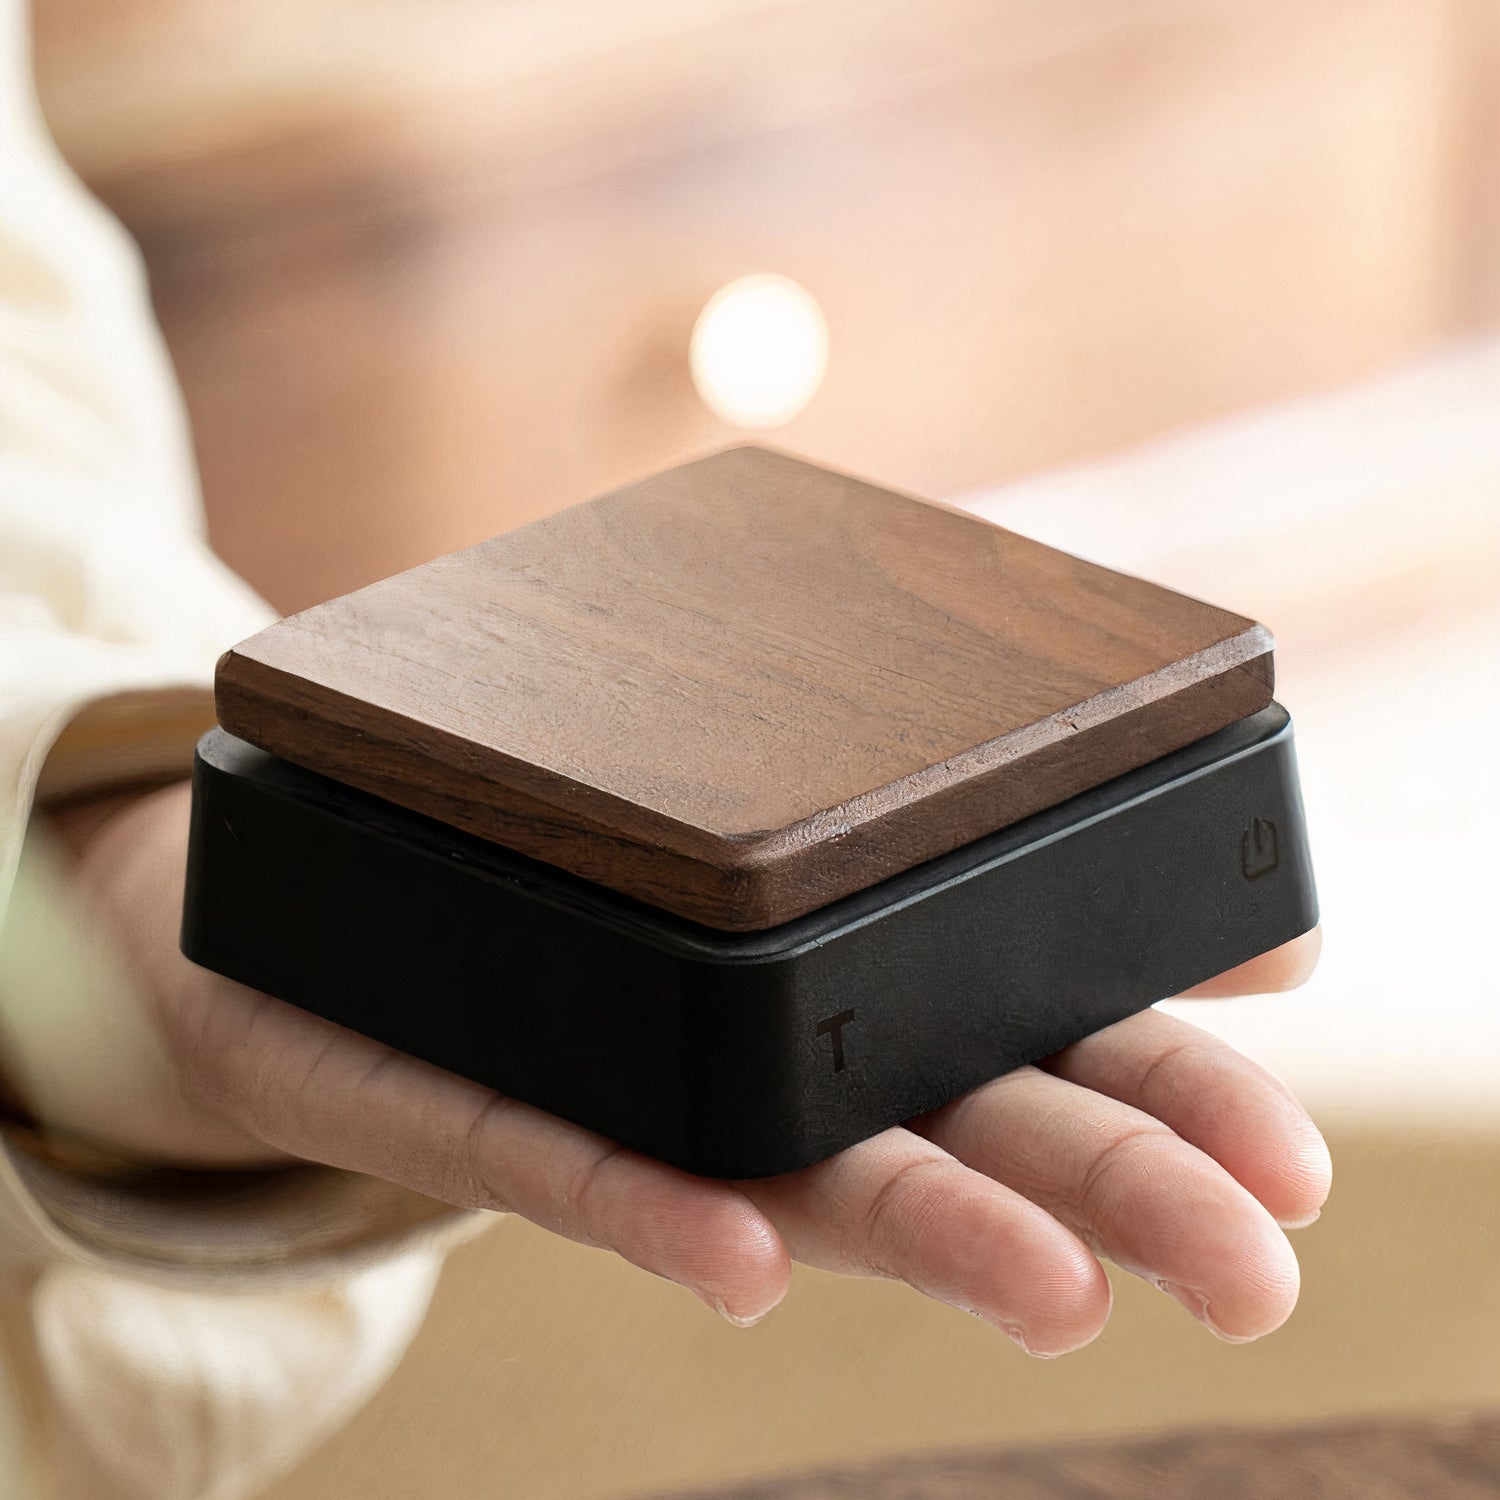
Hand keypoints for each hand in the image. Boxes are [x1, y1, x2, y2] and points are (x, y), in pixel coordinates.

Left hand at [62, 780, 1327, 1356]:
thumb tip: (1044, 698)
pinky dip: (650, 1203)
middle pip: (958, 1121)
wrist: (275, 895)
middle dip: (1115, 1183)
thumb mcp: (711, 766)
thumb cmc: (531, 832)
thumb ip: (856, 765)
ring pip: (800, 1177)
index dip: (1162, 1046)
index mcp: (834, 978)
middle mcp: (759, 1060)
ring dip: (934, 1232)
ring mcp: (627, 1097)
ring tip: (1066, 1288)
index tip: (1293, 1077)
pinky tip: (741, 1248)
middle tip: (1259, 1256)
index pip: (1027, 1018)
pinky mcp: (464, 1104)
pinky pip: (558, 1163)